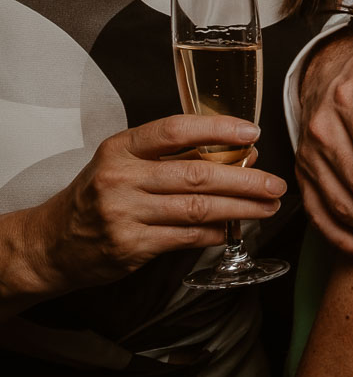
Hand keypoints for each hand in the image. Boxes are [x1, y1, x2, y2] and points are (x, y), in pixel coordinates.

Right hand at [24, 115, 285, 295]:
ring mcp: (124, 214)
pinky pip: (185, 237)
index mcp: (121, 148)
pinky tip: (233, 229)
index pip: (176, 130)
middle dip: (245, 180)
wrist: (53, 242)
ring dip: (241, 208)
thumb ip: (174, 155)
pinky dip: (215, 233)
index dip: (219, 129)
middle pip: (196, 174)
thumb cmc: (100, 195)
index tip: (252, 133)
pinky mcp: (130, 246)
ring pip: (197, 208)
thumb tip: (242, 153)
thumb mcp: (124, 162)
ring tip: (268, 206)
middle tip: (275, 183)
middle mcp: (121, 179)